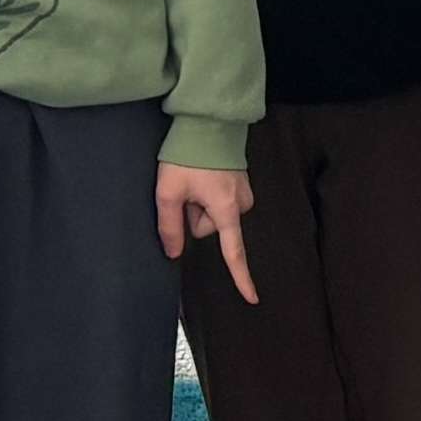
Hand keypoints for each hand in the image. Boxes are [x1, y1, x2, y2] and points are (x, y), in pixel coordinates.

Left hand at [159, 165, 259, 302]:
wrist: (207, 122)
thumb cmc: (188, 155)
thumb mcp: (168, 192)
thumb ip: (169, 227)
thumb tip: (173, 253)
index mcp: (226, 210)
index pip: (233, 252)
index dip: (241, 277)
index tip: (252, 297)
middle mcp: (241, 204)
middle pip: (209, 228)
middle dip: (194, 215)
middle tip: (184, 191)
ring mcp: (244, 193)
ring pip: (214, 214)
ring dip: (199, 202)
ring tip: (192, 178)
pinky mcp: (241, 184)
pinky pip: (219, 200)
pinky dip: (207, 193)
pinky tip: (201, 176)